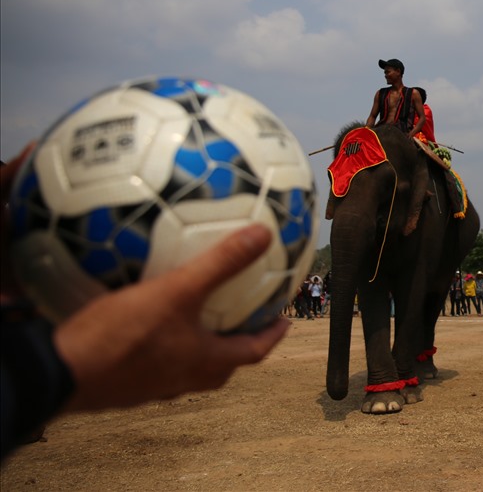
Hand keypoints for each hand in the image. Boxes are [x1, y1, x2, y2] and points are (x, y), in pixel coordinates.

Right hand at [53, 223, 289, 411]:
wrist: (59, 374)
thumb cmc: (122, 337)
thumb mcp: (176, 291)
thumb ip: (220, 263)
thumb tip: (262, 234)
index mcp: (205, 364)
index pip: (254, 352)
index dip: (273, 335)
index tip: (284, 320)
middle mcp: (183, 381)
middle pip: (224, 364)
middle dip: (238, 340)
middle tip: (246, 318)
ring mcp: (152, 387)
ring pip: (189, 367)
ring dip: (200, 344)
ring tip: (198, 316)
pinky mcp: (124, 384)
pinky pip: (157, 362)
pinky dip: (165, 343)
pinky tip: (148, 320)